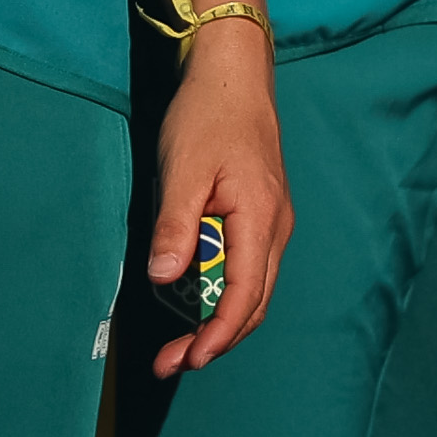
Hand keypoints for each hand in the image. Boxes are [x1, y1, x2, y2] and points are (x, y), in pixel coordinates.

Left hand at [142, 13, 288, 372]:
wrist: (232, 73)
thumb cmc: (207, 115)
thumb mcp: (183, 169)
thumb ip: (176, 225)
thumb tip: (162, 279)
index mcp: (260, 220)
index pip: (244, 296)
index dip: (217, 334)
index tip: (187, 358)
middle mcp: (274, 229)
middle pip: (251, 303)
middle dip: (214, 339)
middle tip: (171, 362)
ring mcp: (271, 223)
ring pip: (250, 289)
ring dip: (217, 320)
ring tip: (178, 343)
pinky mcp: (259, 216)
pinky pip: (245, 269)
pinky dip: (220, 294)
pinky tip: (193, 299)